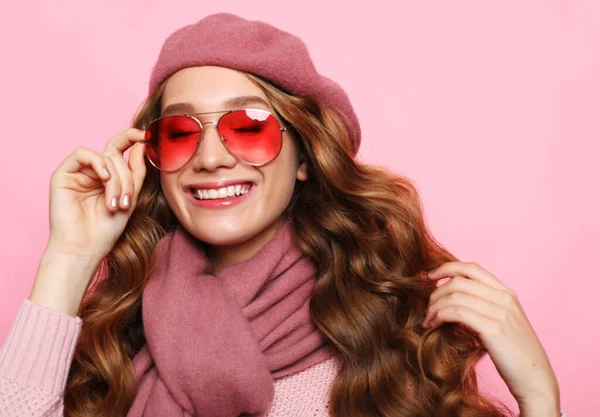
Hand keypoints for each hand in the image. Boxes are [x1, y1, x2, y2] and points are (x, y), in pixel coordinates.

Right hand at [47, 128, 146, 265]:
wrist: (85, 248)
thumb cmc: (106, 228)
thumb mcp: (131, 197)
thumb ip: (136, 170)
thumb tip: (142, 143)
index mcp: (108, 177)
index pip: (120, 149)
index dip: (131, 138)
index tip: (145, 135)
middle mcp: (93, 173)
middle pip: (116, 156)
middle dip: (127, 178)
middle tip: (127, 202)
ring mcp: (78, 173)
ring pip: (104, 158)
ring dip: (116, 179)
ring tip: (116, 202)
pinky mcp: (63, 174)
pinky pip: (83, 154)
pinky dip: (98, 163)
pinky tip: (105, 178)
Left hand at [423, 262, 559, 412]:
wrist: (536, 380)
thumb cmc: (515, 355)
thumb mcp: (502, 323)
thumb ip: (482, 307)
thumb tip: (451, 302)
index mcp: (506, 293)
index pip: (471, 268)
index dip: (446, 268)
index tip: (429, 276)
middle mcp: (504, 298)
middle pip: (458, 281)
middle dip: (436, 292)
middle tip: (427, 309)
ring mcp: (500, 312)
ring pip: (454, 295)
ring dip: (434, 307)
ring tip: (427, 320)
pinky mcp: (493, 328)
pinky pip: (457, 311)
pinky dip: (439, 316)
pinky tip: (433, 325)